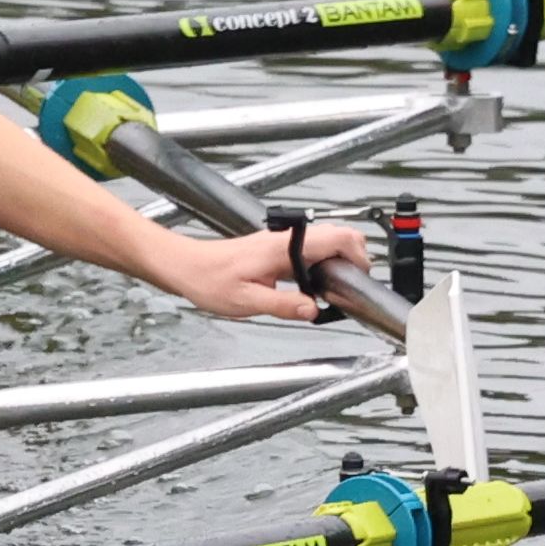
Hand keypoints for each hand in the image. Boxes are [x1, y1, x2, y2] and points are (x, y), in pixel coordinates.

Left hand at [150, 209, 366, 325]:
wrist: (187, 266)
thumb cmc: (209, 280)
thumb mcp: (247, 301)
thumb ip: (283, 306)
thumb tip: (312, 310)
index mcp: (284, 247)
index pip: (337, 238)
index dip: (357, 257)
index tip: (357, 281)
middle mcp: (287, 238)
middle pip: (339, 234)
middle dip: (354, 258)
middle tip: (348, 287)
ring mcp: (283, 241)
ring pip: (327, 240)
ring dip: (338, 261)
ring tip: (333, 290)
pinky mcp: (277, 247)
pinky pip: (311, 249)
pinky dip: (322, 264)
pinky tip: (312, 287)